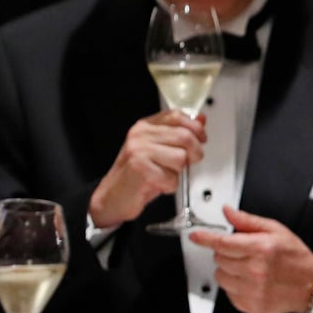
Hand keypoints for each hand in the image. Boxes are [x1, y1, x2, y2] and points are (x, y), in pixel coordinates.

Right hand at [87, 111, 206, 228]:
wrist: (112, 196)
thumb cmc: (136, 174)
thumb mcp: (157, 149)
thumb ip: (177, 133)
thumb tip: (200, 120)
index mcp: (145, 127)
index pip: (176, 116)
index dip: (195, 127)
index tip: (201, 138)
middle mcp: (140, 136)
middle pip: (184, 136)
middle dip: (194, 152)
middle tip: (188, 162)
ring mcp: (139, 151)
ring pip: (180, 158)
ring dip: (178, 172)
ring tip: (164, 174)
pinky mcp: (141, 170)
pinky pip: (172, 178)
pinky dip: (170, 186)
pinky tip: (158, 184)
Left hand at [187, 206, 312, 312]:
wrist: (311, 285)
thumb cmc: (296, 258)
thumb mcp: (276, 230)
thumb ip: (248, 221)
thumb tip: (228, 212)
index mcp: (260, 249)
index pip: (222, 242)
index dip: (206, 238)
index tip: (196, 236)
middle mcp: (255, 271)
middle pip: (219, 259)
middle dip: (226, 253)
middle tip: (243, 252)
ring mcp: (252, 290)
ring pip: (221, 277)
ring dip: (228, 271)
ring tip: (247, 268)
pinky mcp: (251, 305)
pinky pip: (229, 294)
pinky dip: (235, 287)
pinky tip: (250, 282)